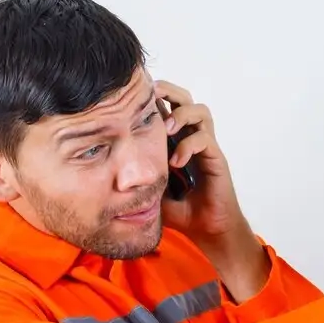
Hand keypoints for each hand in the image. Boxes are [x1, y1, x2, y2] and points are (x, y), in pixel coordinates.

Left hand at [154, 79, 270, 300]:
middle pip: (186, 99)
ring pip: (201, 112)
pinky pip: (205, 141)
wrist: (207, 231)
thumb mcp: (149, 190)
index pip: (167, 108)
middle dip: (170, 91)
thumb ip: (135, 175)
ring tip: (168, 127)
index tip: (133, 96)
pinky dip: (189, 146)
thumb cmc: (181, 211)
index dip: (154, 98)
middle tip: (152, 93)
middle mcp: (192, 140)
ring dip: (182, 114)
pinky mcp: (217, 161)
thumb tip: (106, 167)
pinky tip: (177, 162)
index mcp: (176, 142)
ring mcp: (206, 149)